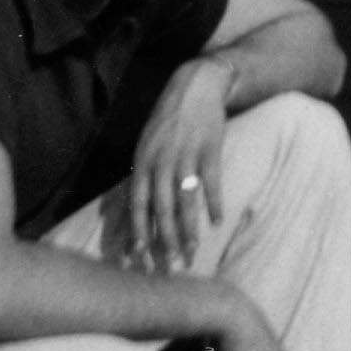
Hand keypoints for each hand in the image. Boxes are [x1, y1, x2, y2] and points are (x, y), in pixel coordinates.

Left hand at [131, 59, 232, 266]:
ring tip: (193, 251)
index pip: (138, 203)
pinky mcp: (209, 150)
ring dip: (189, 228)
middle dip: (166, 239)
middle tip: (171, 264)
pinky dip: (214, 203)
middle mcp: (161, 161)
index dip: (138, 230)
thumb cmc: (168, 121)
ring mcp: (186, 155)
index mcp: (143, 161)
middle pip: (162, 207)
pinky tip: (217, 221)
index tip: (140, 255)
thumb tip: (132, 208)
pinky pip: (211, 182)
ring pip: (185, 200)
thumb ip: (141, 175)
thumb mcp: (146, 144)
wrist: (194, 87)